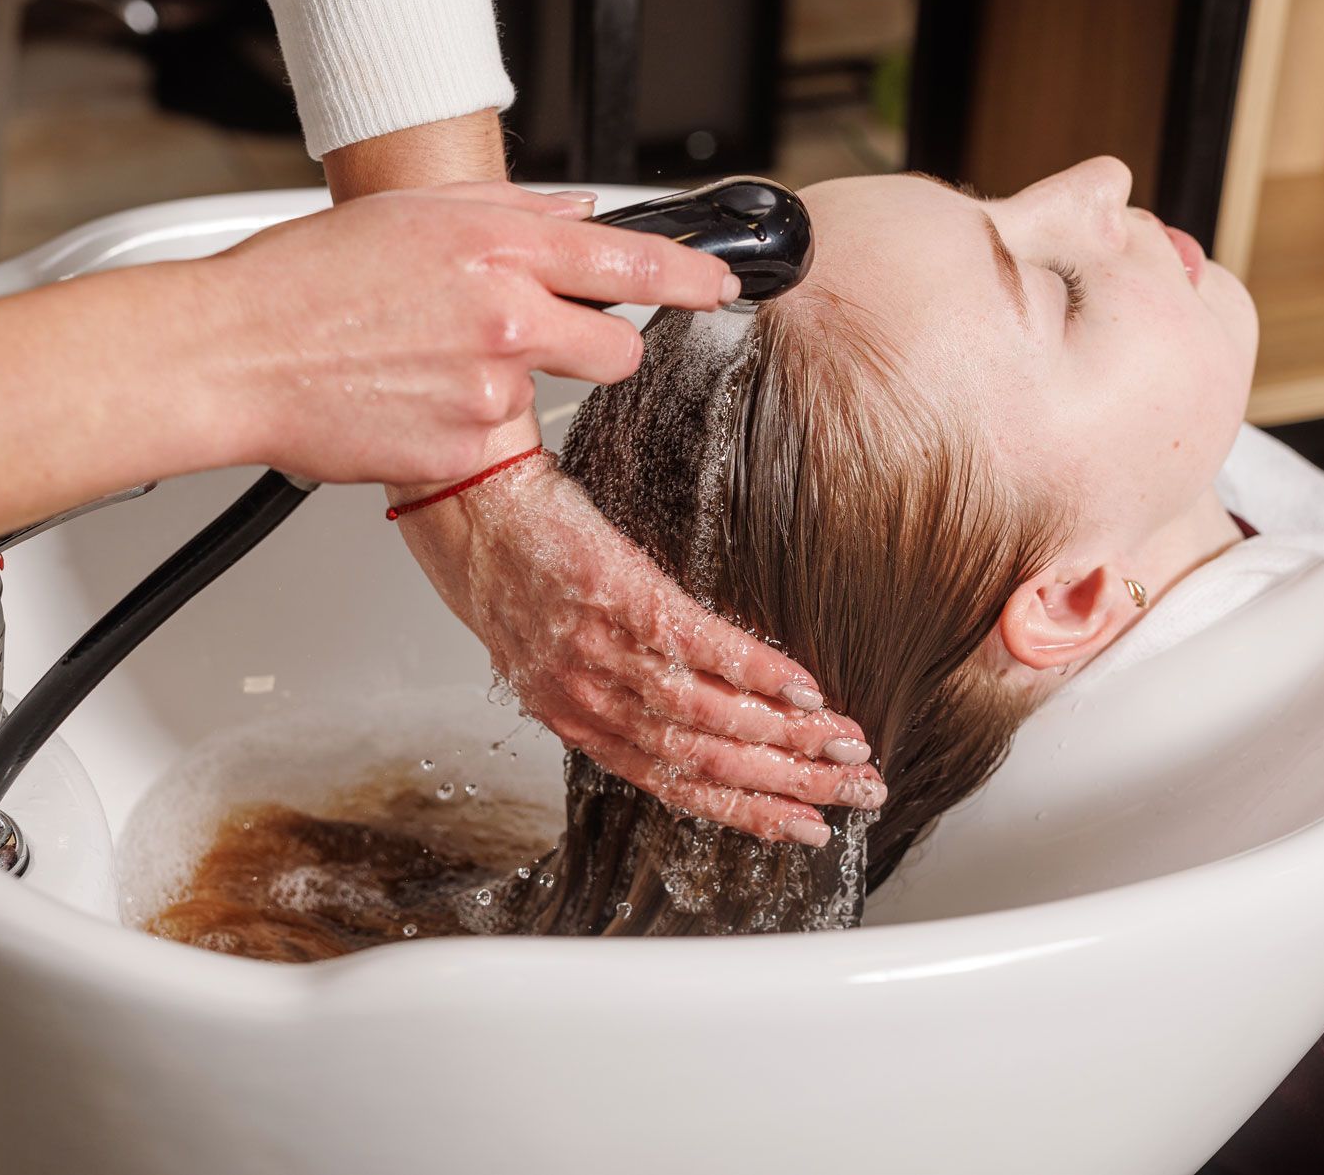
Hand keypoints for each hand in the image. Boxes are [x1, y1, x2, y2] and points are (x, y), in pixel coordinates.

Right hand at [201, 181, 740, 486]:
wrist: (233, 356)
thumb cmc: (303, 282)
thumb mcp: (413, 216)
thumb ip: (509, 214)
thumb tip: (577, 216)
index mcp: (497, 247)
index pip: (633, 261)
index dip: (691, 277)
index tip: (719, 284)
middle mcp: (505, 316)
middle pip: (619, 351)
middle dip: (596, 349)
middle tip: (538, 339)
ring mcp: (489, 390)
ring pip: (549, 397)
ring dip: (511, 387)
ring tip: (432, 365)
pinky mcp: (466, 452)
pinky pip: (496, 444)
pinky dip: (465, 429)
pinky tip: (410, 401)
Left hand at [395, 455, 881, 846]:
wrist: (464, 495)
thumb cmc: (507, 561)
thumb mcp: (547, 644)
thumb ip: (605, 682)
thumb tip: (676, 704)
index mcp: (575, 717)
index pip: (675, 785)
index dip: (747, 812)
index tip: (806, 828)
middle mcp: (589, 699)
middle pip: (705, 763)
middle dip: (792, 785)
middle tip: (859, 794)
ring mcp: (603, 651)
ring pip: (708, 718)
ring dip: (790, 738)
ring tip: (848, 746)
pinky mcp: (619, 594)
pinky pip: (700, 646)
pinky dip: (757, 673)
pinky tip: (804, 689)